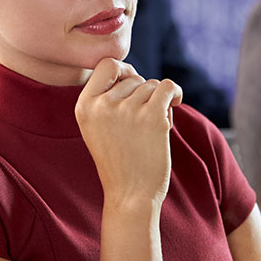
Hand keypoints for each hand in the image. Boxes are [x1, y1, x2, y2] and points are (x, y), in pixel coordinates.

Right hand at [75, 58, 182, 203]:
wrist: (130, 195)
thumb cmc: (118, 162)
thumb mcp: (96, 128)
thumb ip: (104, 99)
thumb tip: (129, 71)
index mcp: (84, 107)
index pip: (106, 65)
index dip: (123, 70)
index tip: (131, 84)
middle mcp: (102, 105)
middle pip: (133, 78)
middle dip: (142, 95)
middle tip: (140, 123)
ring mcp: (126, 109)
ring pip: (151, 86)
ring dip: (157, 103)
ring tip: (151, 128)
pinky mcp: (151, 116)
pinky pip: (168, 87)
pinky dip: (175, 92)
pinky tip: (176, 102)